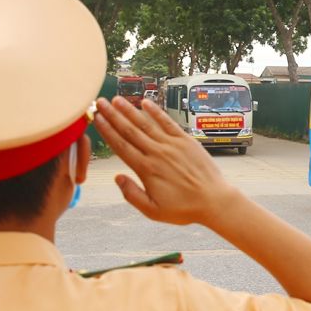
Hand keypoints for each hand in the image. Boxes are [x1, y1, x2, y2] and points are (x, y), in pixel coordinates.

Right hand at [93, 96, 240, 226]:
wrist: (214, 200)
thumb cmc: (184, 208)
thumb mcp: (153, 211)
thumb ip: (132, 195)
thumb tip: (117, 177)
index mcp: (146, 170)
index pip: (121, 146)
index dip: (107, 131)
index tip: (96, 120)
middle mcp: (157, 153)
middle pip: (130, 131)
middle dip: (113, 116)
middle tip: (99, 102)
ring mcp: (172, 145)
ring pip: (146, 124)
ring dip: (130, 110)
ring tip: (116, 99)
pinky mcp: (186, 140)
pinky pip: (168, 122)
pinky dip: (156, 112)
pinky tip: (145, 102)